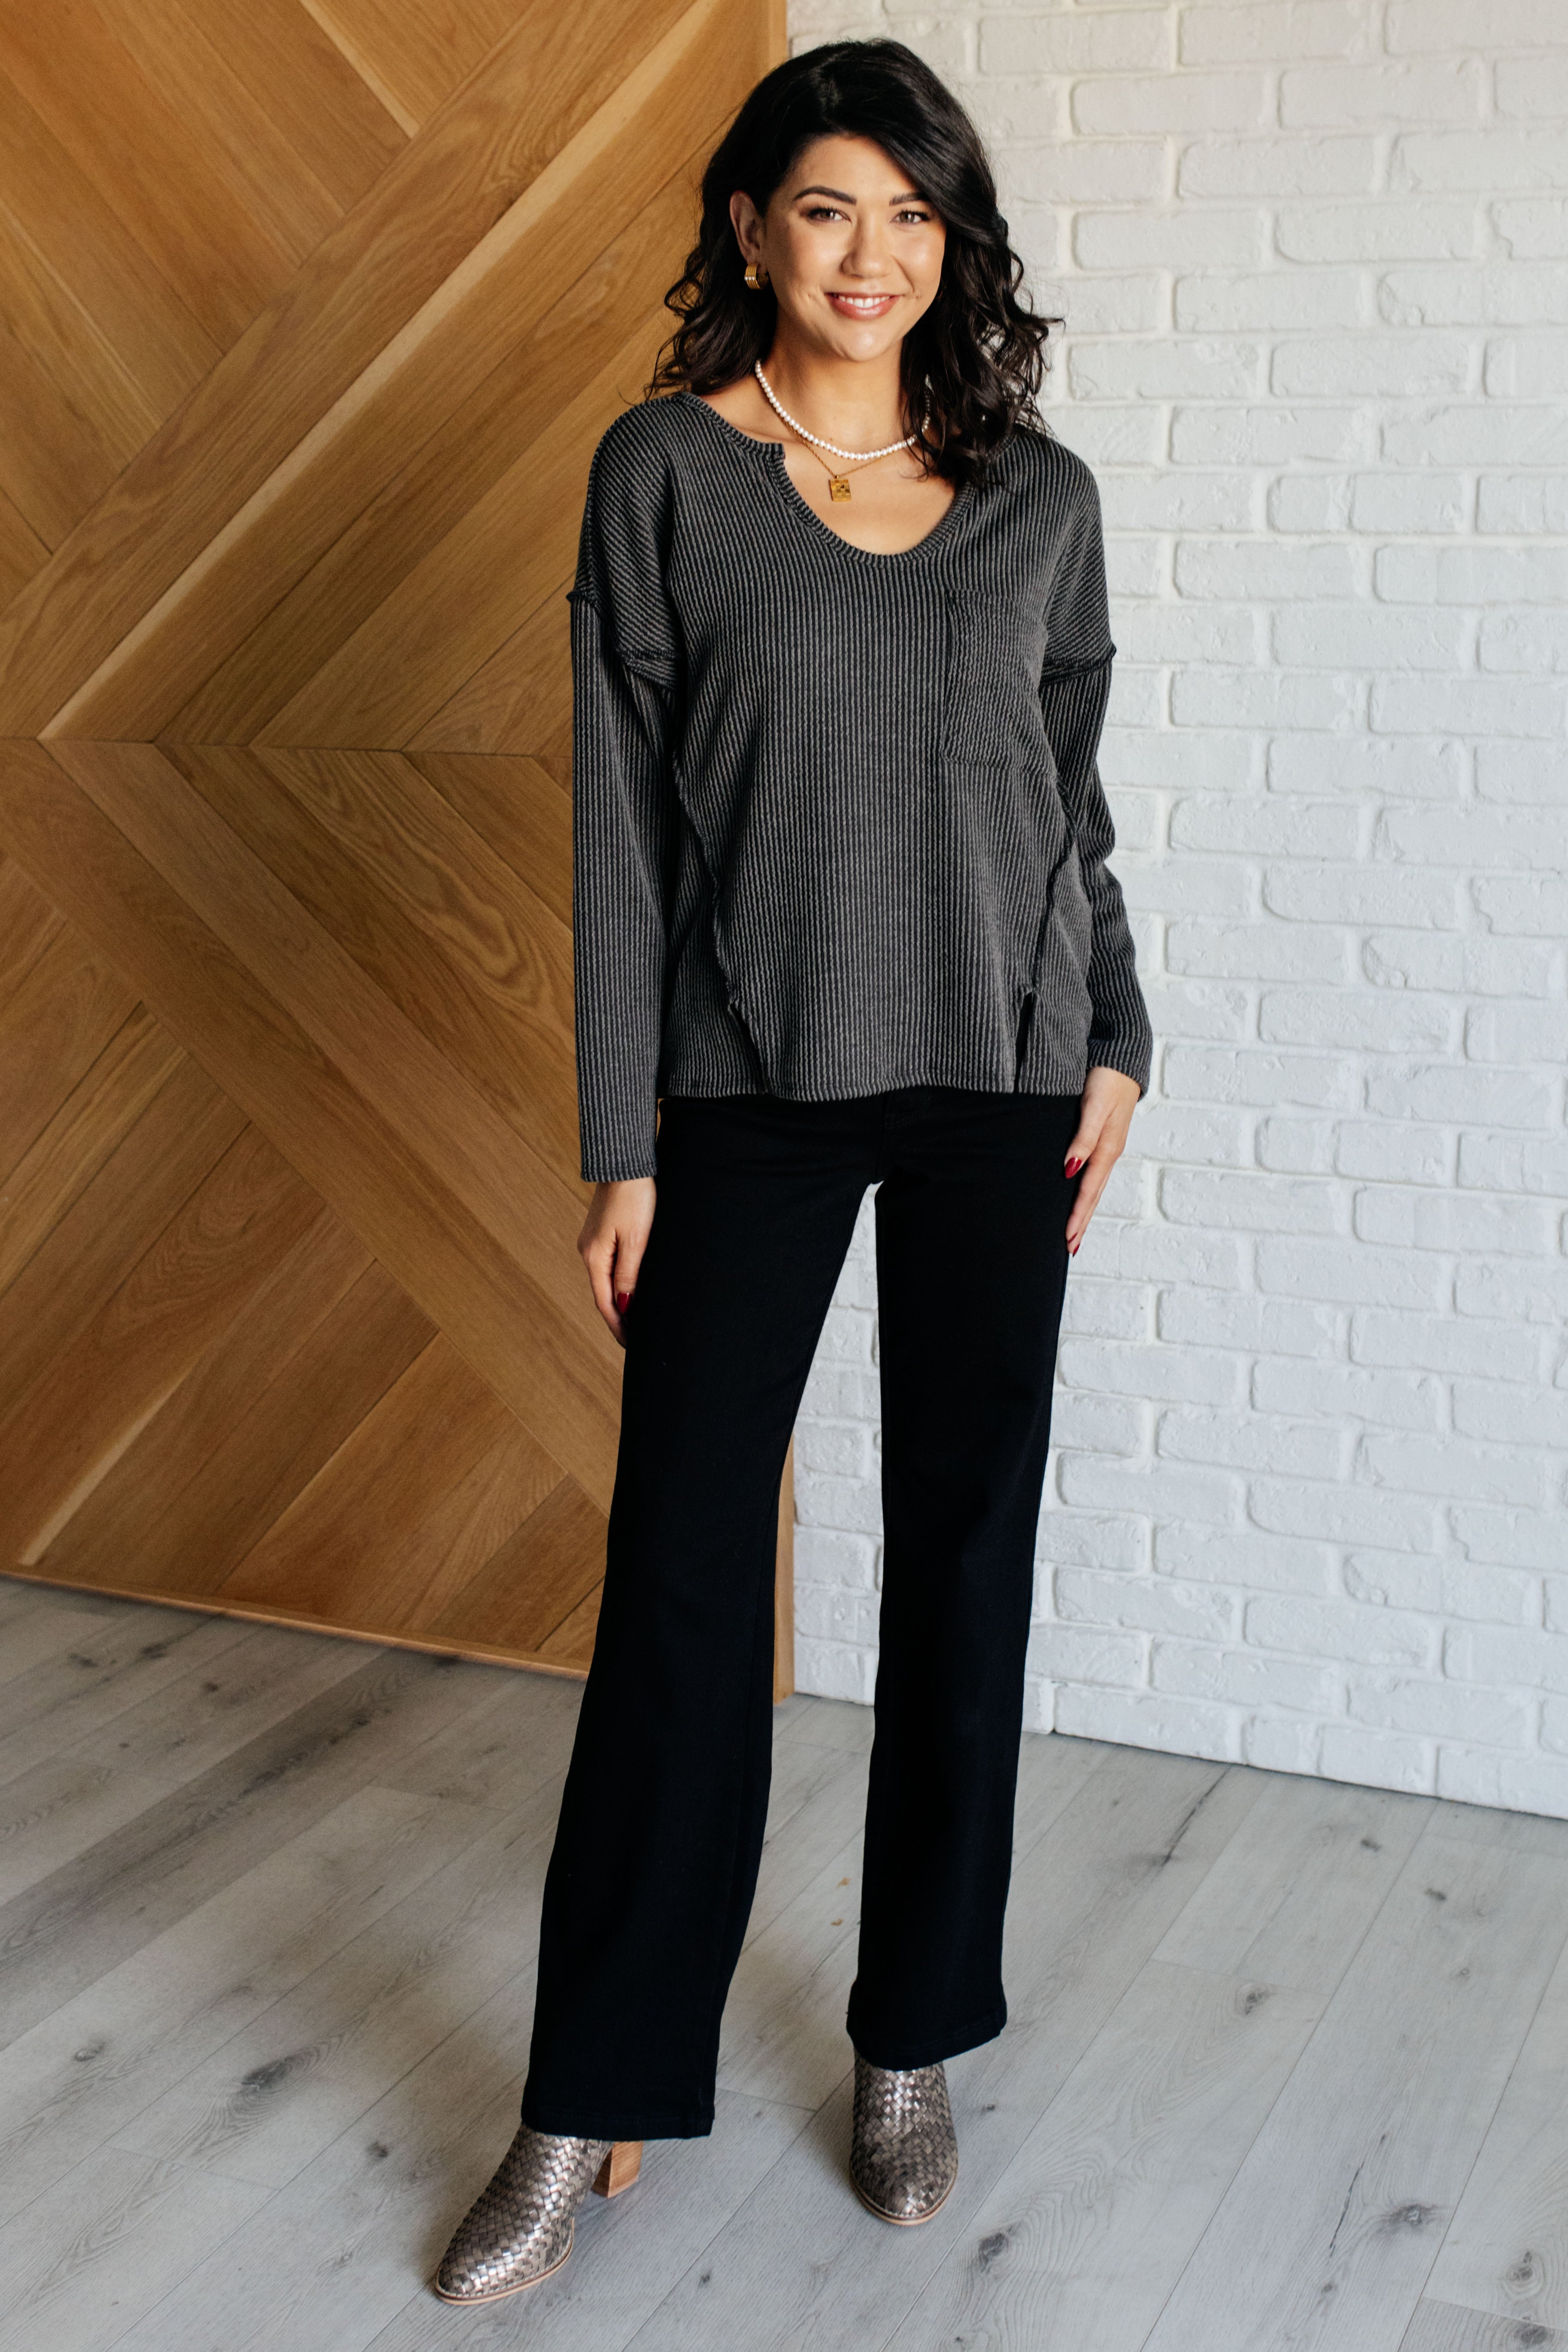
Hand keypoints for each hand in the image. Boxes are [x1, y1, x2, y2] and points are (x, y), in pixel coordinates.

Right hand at [578, 1177, 656, 1347]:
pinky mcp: (601, 1232)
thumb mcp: (637, 1239)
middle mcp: (588, 1251)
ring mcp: (593, 1241)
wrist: (626, 1162)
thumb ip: (629, 1274)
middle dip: (617, 1317)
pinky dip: (617, 1281)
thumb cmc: (635, 1198)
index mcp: (594, 1257)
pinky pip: (608, 1265)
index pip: (605, 1302)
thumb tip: (624, 1305)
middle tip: (634, 1339)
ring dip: (618, 1299)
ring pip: (605, 1279)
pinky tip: (629, 1288)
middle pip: (602, 1293)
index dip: (618, 1326)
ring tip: (634, 1319)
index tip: (630, 1345)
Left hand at [1062, 1066, 1139, 1256]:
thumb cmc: (1107, 1078)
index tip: (1066, 1239)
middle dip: (1081, 1222)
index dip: (1076, 1216)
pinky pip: (1094, 1173)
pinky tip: (1079, 1197)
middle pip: (1093, 1195)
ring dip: (1084, 1211)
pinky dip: (1087, 1192)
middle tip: (1069, 1249)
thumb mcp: (1095, 1106)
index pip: (1088, 1191)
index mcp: (1106, 1148)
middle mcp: (1108, 1151)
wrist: (1122, 1056)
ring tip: (1074, 1233)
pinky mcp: (1104, 1137)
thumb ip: (1083, 1137)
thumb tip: (1070, 1170)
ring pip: (1094, 1186)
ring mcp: (1108, 1146)